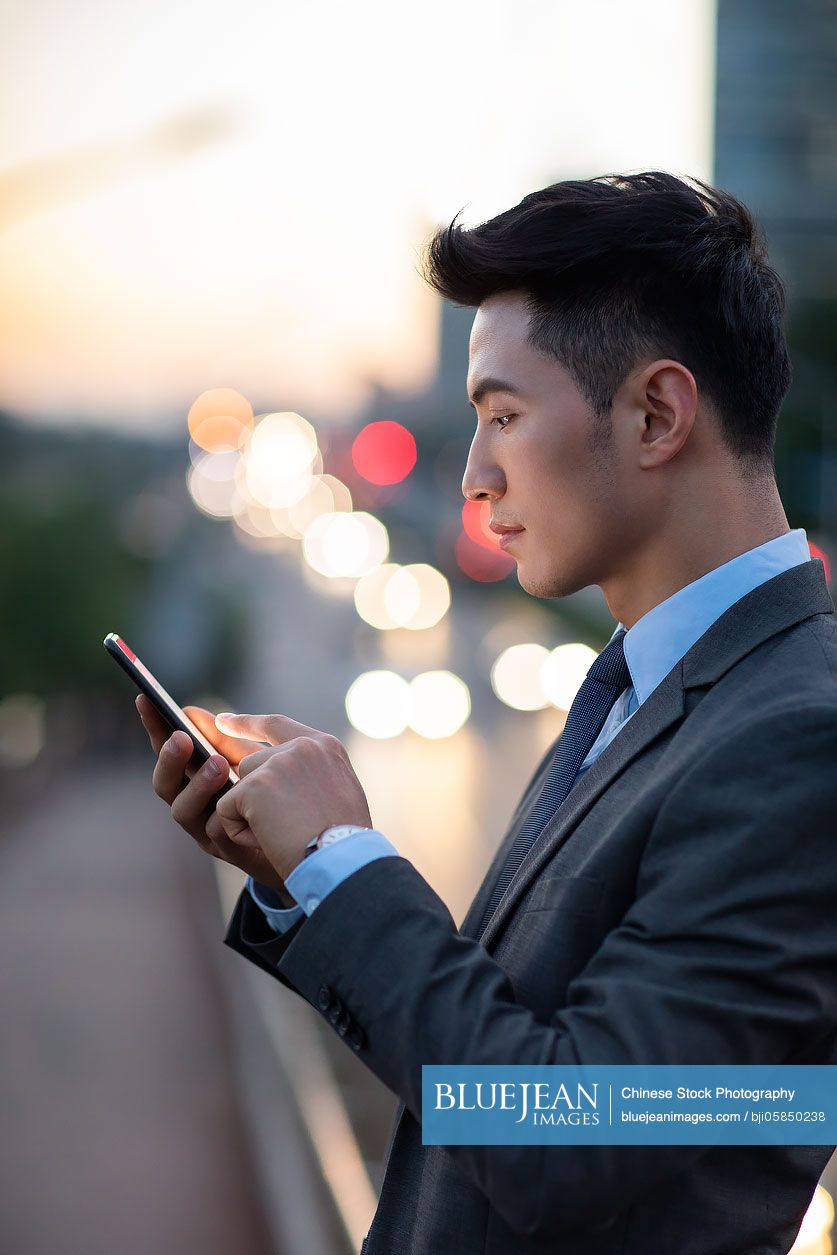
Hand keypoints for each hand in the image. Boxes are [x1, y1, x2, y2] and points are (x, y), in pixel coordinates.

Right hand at [136, 694, 292, 898]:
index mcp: (195, 779)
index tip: (146, 699)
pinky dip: (225, 815)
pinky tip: (239, 801)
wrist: (311, 843)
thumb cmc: (277, 798)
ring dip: (197, 785)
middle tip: (181, 738)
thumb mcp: (251, 764)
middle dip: (169, 760)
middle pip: (165, 784)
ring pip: (183, 811)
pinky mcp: (230, 852)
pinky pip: (218, 834)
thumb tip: (192, 711)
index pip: (168, 751)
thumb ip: (226, 742)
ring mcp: (207, 831)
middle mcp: (195, 806)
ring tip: (217, 765)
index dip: (155, 727)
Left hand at [212, 711, 372, 881]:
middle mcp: (301, 747)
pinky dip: (241, 834)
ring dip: (252, 819)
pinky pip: (227, 811)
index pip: (276, 725)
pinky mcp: (254, 786)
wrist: (343, 862)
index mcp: (324, 746)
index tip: (222, 722)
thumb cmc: (345, 841)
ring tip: (287, 835)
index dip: (247, 724)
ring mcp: (276, 764)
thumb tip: (269, 778)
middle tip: (287, 829)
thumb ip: (309, 774)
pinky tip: (271, 841)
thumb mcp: (338, 793)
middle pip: (251, 766)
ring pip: (238, 790)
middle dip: (253, 799)